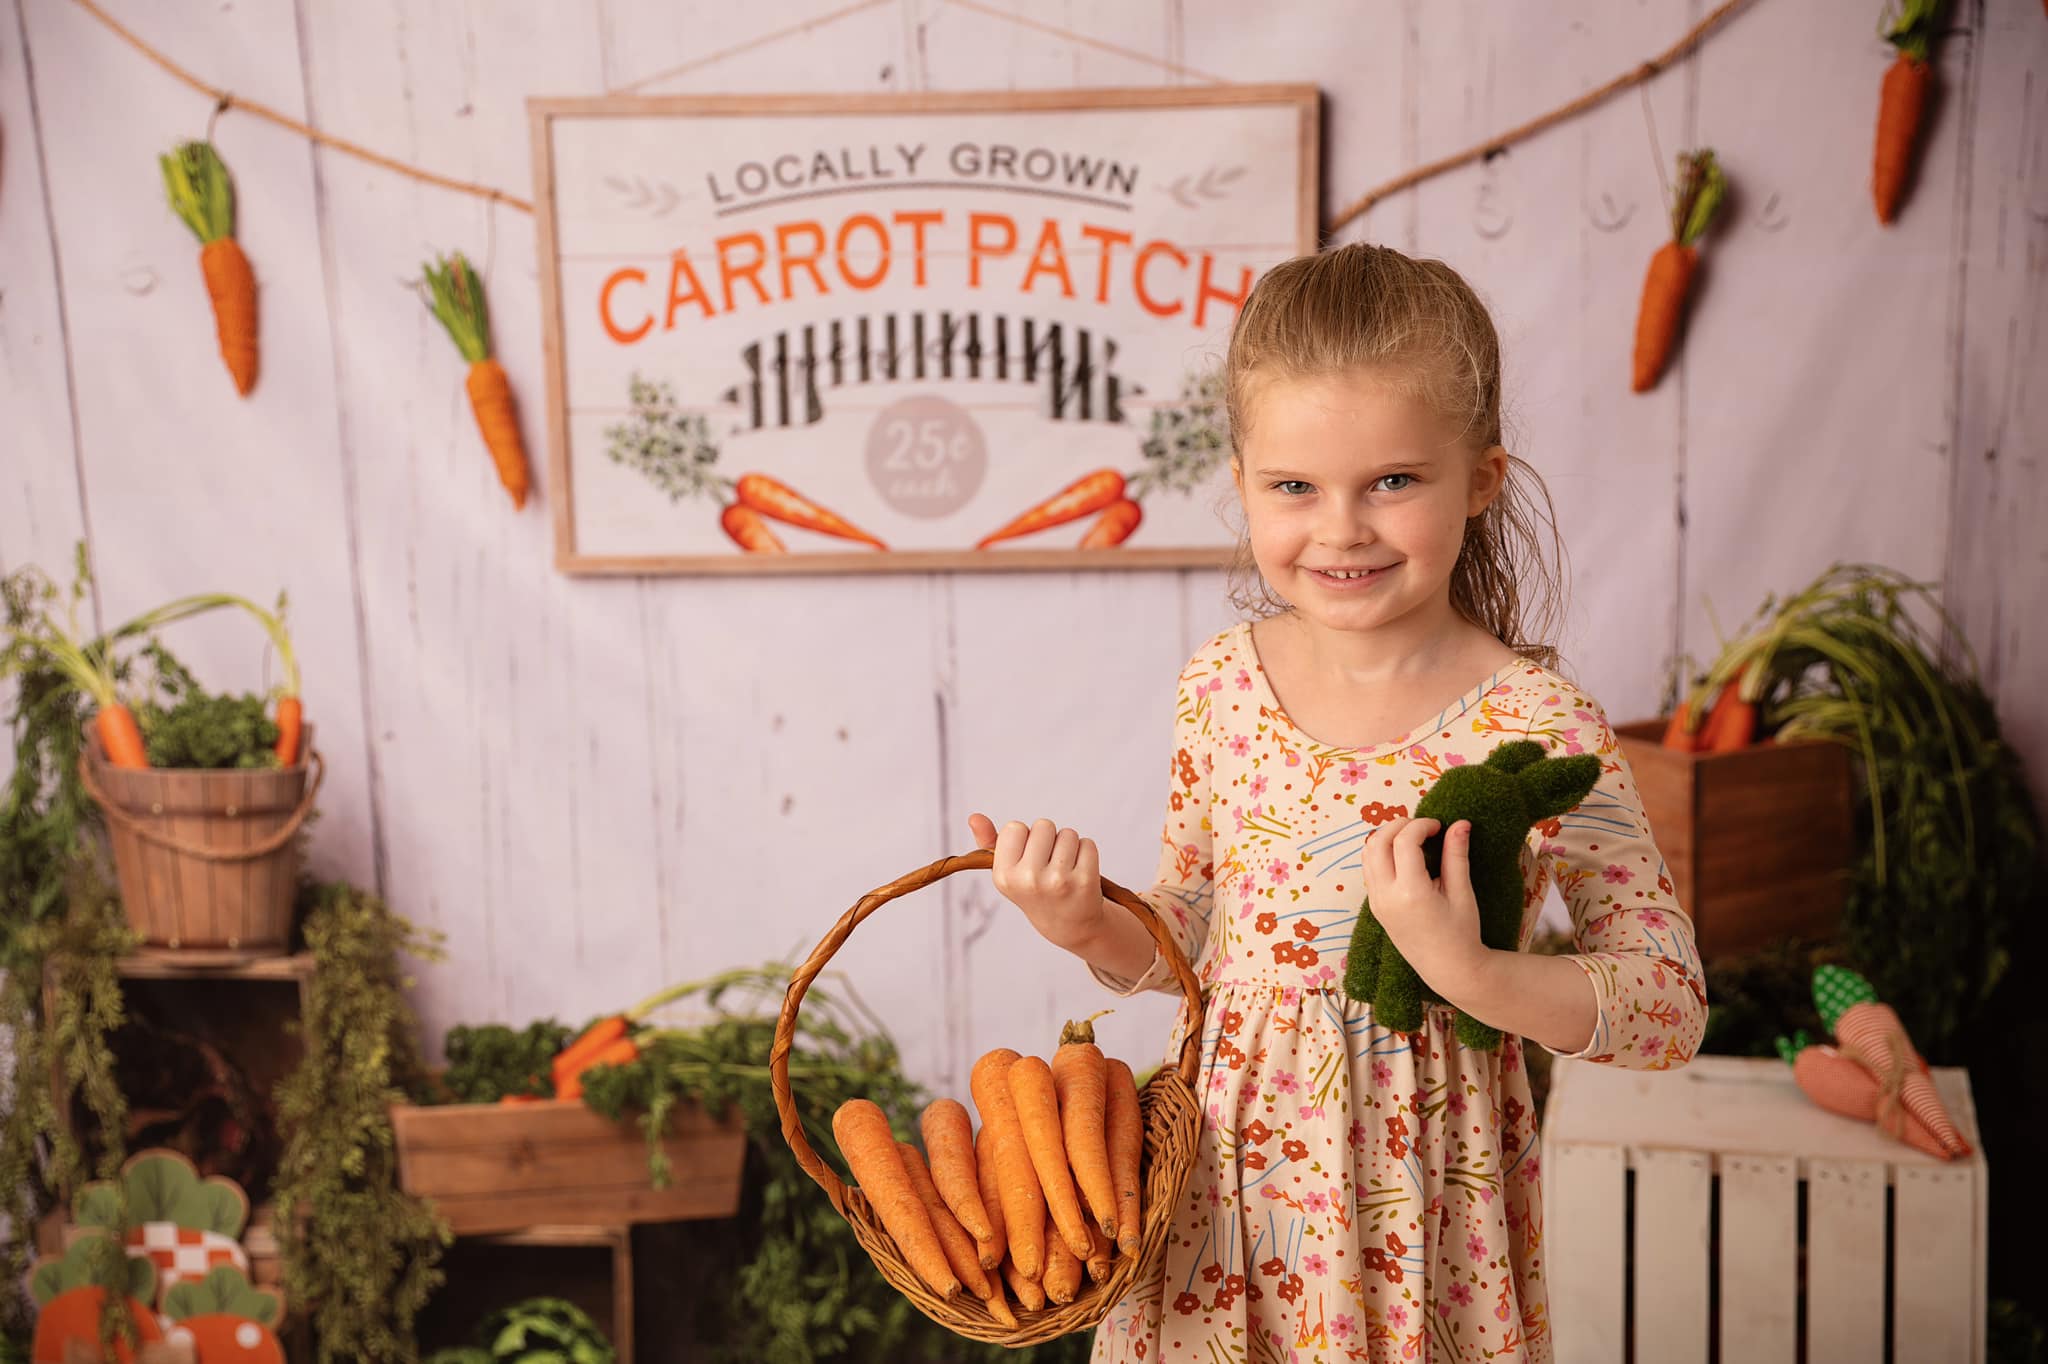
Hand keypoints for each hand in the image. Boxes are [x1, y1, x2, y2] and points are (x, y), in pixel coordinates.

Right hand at [968, 813, 1107, 950]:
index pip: (1014, 827)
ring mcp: (1058, 881)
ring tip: (1065, 869)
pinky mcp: (1085, 881)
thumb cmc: (1035, 890)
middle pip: (1043, 825)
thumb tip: (973, 817)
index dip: (1024, 838)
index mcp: (1004, 876)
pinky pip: (1088, 843)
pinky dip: (1086, 853)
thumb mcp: (1008, 872)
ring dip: (1069, 845)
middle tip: (1049, 864)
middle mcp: (1029, 879)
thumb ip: (989, 843)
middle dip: (1048, 839)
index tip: (1028, 858)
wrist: (1069, 924)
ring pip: (1067, 833)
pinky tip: (1081, 873)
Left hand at [1361, 816, 1490, 999]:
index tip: (1439, 826)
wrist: (1448, 969)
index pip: (1403, 842)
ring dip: (1386, 837)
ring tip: (1413, 839)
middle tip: (1423, 827)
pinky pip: (1369, 870)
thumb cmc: (1461, 933)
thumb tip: (1460, 823)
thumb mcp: (1462, 893)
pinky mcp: (1375, 906)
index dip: (1421, 825)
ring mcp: (1377, 902)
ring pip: (1367, 854)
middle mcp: (1386, 896)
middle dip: (1399, 825)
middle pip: (1377, 842)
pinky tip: (1405, 856)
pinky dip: (1381, 853)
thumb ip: (1456, 856)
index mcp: (1410, 893)